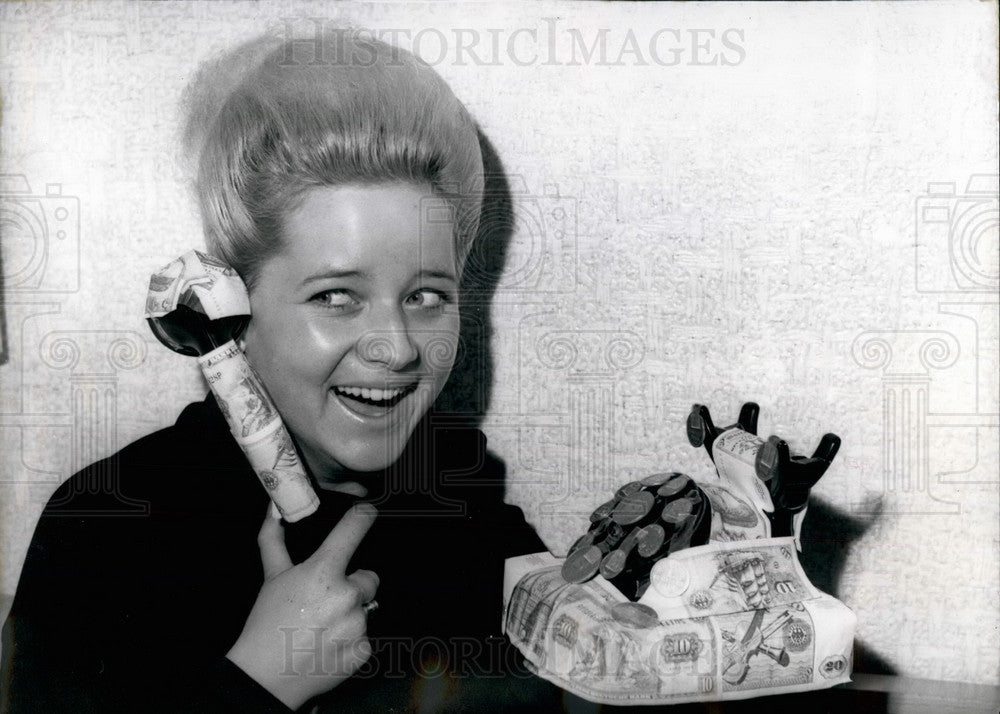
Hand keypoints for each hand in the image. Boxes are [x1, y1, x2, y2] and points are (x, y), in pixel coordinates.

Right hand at [227, 501, 378, 709]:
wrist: (264, 677)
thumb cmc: (266, 624)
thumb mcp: (271, 577)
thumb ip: (273, 539)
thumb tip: (273, 511)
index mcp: (324, 572)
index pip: (355, 528)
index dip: (363, 516)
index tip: (368, 512)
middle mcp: (345, 595)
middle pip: (368, 577)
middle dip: (352, 585)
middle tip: (325, 599)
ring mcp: (357, 624)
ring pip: (366, 609)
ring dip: (350, 615)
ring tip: (322, 625)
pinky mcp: (363, 650)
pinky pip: (365, 636)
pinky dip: (351, 640)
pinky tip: (328, 644)